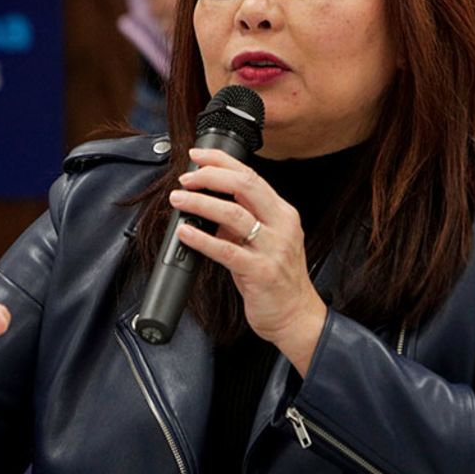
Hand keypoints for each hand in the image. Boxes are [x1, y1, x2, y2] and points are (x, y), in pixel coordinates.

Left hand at [169, 147, 327, 375]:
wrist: (296, 316)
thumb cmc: (277, 280)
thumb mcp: (262, 243)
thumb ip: (239, 224)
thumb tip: (208, 206)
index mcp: (282, 213)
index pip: (251, 176)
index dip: (222, 162)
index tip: (198, 156)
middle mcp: (281, 226)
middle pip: (244, 186)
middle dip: (210, 176)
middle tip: (185, 178)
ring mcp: (273, 248)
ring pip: (233, 214)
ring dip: (200, 203)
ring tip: (178, 200)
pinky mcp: (261, 272)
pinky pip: (226, 250)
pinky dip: (202, 239)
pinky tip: (186, 233)